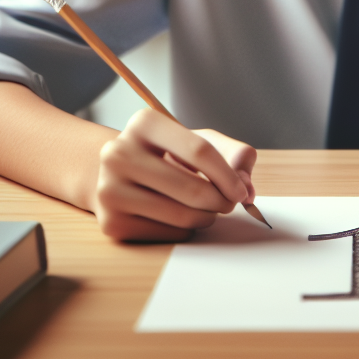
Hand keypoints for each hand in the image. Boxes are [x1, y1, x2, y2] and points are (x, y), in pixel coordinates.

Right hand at [93, 109, 256, 241]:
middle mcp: (119, 154)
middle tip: (228, 204)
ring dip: (206, 217)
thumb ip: (233, 154)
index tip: (241, 190)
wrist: (118, 174)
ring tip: (206, 209)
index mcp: (144, 123)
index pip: (199, 151)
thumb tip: (247, 187)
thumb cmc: (166, 155)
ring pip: (182, 216)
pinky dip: (185, 230)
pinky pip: (168, 234)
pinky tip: (179, 216)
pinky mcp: (111, 223)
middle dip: (221, 201)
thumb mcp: (198, 140)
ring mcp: (111, 190)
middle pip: (193, 189)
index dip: (228, 175)